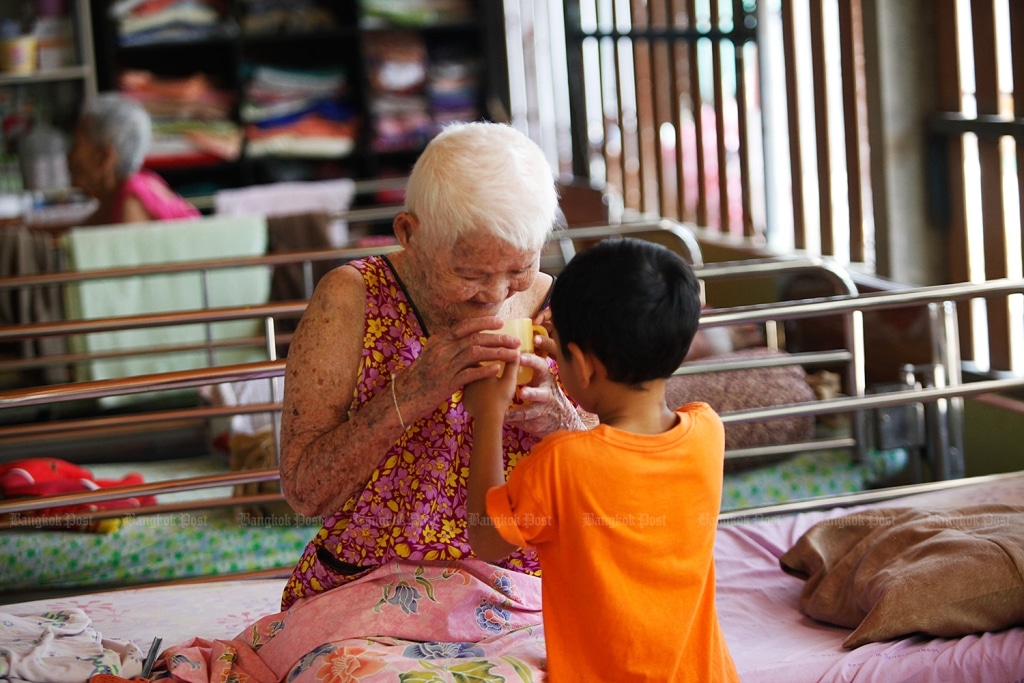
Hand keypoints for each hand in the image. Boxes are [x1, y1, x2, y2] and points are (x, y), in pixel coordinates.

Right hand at [394, 316, 522, 422]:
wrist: (407, 395)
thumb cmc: (422, 375)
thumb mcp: (432, 354)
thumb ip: (447, 344)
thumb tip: (464, 335)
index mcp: (440, 340)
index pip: (465, 326)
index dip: (484, 322)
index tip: (501, 322)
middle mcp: (442, 350)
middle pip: (475, 338)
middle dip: (498, 338)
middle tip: (515, 341)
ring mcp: (445, 366)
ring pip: (476, 353)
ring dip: (497, 353)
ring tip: (513, 355)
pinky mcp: (447, 382)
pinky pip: (470, 374)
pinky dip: (485, 370)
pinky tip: (498, 369)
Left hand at [463, 355, 520, 421]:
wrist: (488, 418)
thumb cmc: (500, 398)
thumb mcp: (509, 380)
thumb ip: (512, 365)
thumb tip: (517, 351)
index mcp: (477, 368)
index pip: (478, 356)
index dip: (485, 355)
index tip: (491, 356)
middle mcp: (466, 376)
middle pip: (471, 366)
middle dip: (478, 367)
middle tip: (488, 368)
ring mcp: (464, 389)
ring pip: (469, 380)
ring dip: (476, 380)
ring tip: (486, 382)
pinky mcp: (464, 401)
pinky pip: (469, 393)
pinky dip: (474, 392)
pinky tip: (482, 395)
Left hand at [505, 331, 586, 434]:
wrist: (558, 422)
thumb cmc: (540, 395)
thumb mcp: (537, 381)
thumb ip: (526, 368)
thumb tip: (507, 348)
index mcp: (542, 373)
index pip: (541, 355)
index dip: (542, 345)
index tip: (533, 337)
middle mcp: (546, 383)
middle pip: (543, 369)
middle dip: (533, 362)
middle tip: (521, 357)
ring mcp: (545, 400)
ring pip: (540, 395)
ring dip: (531, 392)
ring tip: (522, 392)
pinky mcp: (541, 416)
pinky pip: (529, 415)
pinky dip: (516, 416)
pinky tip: (505, 415)